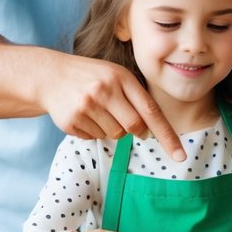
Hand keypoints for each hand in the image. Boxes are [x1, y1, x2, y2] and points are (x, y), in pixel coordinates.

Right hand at [42, 52, 184, 159]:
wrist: (50, 75)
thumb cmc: (92, 77)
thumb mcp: (115, 76)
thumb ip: (134, 98)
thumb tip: (148, 131)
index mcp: (121, 77)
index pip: (151, 111)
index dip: (167, 135)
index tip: (180, 155)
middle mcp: (104, 90)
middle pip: (133, 127)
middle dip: (133, 129)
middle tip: (121, 116)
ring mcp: (86, 106)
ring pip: (114, 135)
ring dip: (111, 128)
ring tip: (97, 109)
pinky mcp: (71, 121)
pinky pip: (94, 138)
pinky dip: (93, 130)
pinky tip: (83, 114)